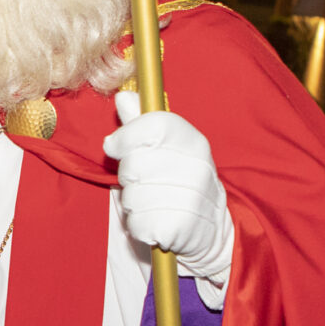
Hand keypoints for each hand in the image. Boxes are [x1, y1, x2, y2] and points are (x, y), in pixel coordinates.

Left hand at [103, 91, 233, 279]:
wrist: (212, 230)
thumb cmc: (181, 182)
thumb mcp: (169, 149)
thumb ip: (142, 124)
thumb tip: (123, 95)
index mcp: (194, 143)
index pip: (153, 126)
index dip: (125, 136)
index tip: (113, 145)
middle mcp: (196, 168)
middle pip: (133, 163)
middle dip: (128, 176)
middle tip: (144, 181)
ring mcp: (189, 199)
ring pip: (131, 196)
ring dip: (133, 202)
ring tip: (153, 202)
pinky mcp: (178, 228)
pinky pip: (136, 222)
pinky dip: (138, 225)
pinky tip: (155, 221)